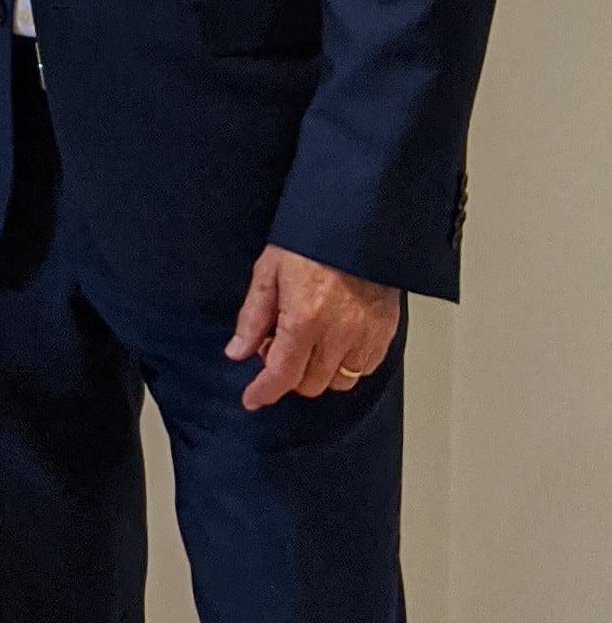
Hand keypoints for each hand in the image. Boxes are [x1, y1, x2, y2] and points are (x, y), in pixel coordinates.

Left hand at [227, 246, 398, 409]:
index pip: (282, 374)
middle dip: (289, 375)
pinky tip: (334, 340)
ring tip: (309, 342)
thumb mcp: (269, 271)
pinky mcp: (386, 331)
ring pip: (340, 381)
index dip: (264, 392)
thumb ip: (252, 317)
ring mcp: (366, 335)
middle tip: (278, 346)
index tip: (253, 398)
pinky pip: (365, 367)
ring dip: (319, 372)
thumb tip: (237, 351)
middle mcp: (339, 334)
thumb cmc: (311, 241)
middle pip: (310, 384)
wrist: (356, 223)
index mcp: (304, 319)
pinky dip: (347, 363)